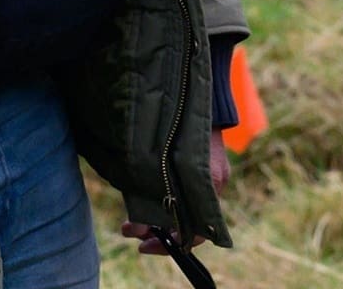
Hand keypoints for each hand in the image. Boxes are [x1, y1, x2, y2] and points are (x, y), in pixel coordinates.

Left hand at [118, 131, 228, 254]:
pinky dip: (166, 201)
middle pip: (187, 225)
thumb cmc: (173, 129)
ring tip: (132, 217)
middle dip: (155, 231)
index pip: (194, 234)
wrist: (187, 97)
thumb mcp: (155, 166)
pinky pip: (185, 195)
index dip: (167, 245)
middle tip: (129, 229)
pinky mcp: (204, 168)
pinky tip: (146, 197)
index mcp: (206, 186)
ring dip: (157, 217)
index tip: (142, 246)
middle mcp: (213, 185)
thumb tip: (135, 228)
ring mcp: (211, 177)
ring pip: (184, 210)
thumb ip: (147, 197)